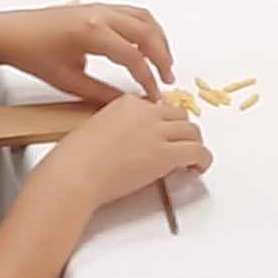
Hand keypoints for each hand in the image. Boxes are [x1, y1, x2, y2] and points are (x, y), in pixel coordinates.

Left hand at [0, 2, 175, 101]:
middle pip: (147, 33)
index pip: (133, 58)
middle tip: (168, 78)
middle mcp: (101, 14)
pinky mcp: (99, 7)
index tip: (154, 95)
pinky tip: (147, 45)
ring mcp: (101, 7)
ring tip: (163, 62)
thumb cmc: (33, 55)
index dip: (147, 79)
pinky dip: (146, 28)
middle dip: (162, 57)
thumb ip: (100, 93)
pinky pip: (133, 13)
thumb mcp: (67, 81)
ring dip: (158, 40)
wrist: (11, 33)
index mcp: (92, 32)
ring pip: (144, 19)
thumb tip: (126, 102)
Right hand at [35, 93, 211, 212]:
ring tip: (191, 160)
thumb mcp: (96, 129)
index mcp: (128, 103)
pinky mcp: (166, 154)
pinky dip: (203, 160)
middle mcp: (147, 112)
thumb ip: (119, 128)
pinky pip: (197, 152)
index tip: (163, 137)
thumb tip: (130, 142)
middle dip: (181, 132)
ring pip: (192, 132)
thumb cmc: (75, 160)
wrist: (74, 174)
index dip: (163, 124)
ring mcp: (158, 132)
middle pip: (179, 117)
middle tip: (180, 148)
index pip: (158, 108)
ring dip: (194, 145)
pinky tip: (198, 169)